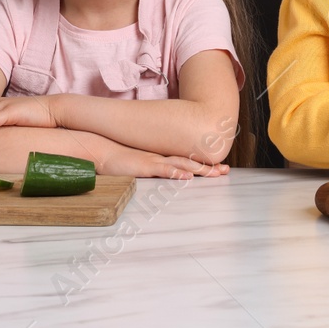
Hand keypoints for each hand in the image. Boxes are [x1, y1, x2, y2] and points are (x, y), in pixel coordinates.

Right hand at [104, 144, 230, 178]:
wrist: (103, 150)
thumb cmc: (120, 159)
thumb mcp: (140, 164)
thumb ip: (153, 168)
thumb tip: (166, 173)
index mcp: (162, 158)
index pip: (188, 161)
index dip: (204, 165)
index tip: (220, 168)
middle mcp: (162, 157)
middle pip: (191, 162)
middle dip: (209, 167)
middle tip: (226, 170)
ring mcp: (155, 160)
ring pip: (182, 165)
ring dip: (199, 170)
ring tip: (215, 173)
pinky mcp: (146, 166)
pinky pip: (163, 170)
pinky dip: (176, 173)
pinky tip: (187, 177)